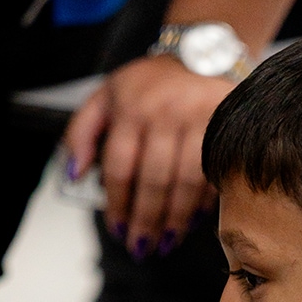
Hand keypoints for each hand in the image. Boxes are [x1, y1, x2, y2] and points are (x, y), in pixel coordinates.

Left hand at [64, 55, 233, 255]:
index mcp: (132, 108)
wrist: (202, 53)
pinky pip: (214, 174)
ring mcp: (200, 120)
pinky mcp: (227, 127)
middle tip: (141, 247)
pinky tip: (192, 222)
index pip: (121, 167)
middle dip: (146, 220)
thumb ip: (81, 133)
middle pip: (154, 180)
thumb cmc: (149, 84)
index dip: (118, 204)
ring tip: (166, 242)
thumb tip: (74, 175)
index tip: (116, 230)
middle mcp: (166, 113)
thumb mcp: (105, 96)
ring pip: (187, 182)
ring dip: (175, 219)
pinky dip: (204, 203)